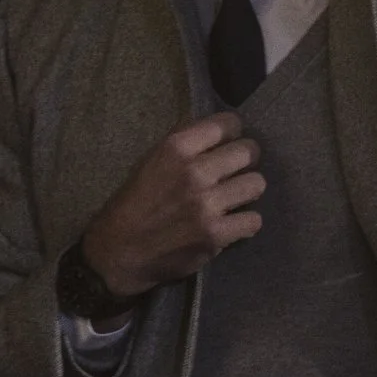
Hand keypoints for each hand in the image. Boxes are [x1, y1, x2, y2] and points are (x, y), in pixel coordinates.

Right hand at [80, 112, 264, 298]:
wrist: (119, 251)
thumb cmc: (134, 203)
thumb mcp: (150, 161)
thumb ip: (183, 144)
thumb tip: (216, 128)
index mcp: (176, 148)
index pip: (226, 125)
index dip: (233, 132)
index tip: (230, 141)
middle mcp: (194, 172)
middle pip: (248, 152)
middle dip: (246, 160)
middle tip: (237, 170)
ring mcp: (207, 205)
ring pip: (257, 184)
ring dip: (248, 191)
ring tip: (236, 197)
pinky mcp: (215, 235)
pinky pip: (254, 220)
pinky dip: (246, 222)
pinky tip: (233, 223)